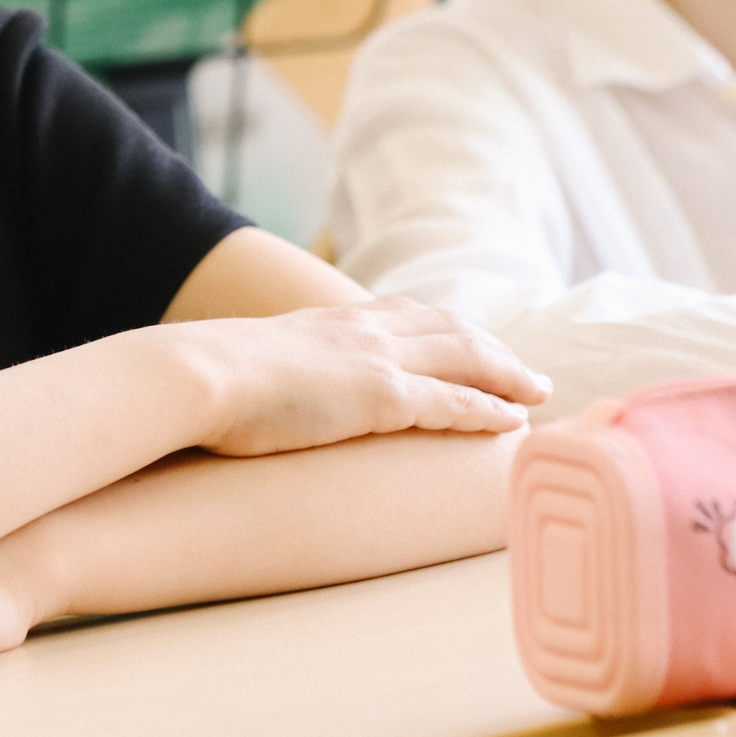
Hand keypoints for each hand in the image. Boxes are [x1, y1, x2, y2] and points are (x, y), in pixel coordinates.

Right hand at [188, 297, 548, 456]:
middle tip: (528, 372)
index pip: (406, 315)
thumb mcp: (249, 364)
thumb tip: (258, 391)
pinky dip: (487, 410)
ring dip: (508, 374)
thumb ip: (271, 370)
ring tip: (538, 393)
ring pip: (465, 358)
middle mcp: (363, 331)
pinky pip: (452, 402)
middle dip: (494, 348)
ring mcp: (376, 361)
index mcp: (332, 322)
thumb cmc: (208, 379)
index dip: (447, 329)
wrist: (197, 374)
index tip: (474, 342)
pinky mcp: (381, 397)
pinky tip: (512, 421)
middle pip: (450, 330)